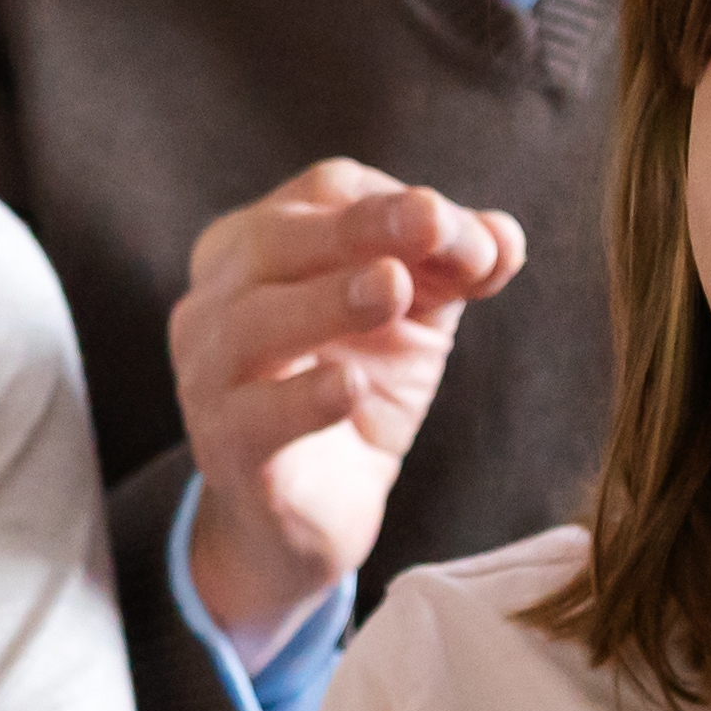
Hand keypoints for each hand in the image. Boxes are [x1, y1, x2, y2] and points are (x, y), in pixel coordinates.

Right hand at [171, 162, 525, 656]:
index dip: (394, 203)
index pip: (321, 196)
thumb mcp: (415, 321)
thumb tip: (503, 236)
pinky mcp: (224, 450)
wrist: (311, 514)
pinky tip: (351, 387)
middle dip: (358, 229)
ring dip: (328, 301)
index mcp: (256, 247)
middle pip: (273, 241)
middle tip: (429, 222)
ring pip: (253, 326)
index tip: (467, 233)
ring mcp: (207, 376)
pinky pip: (254, 418)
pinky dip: (303, 399)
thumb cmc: (355, 391)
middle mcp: (216, 301)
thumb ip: (454, 270)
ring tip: (393, 288)